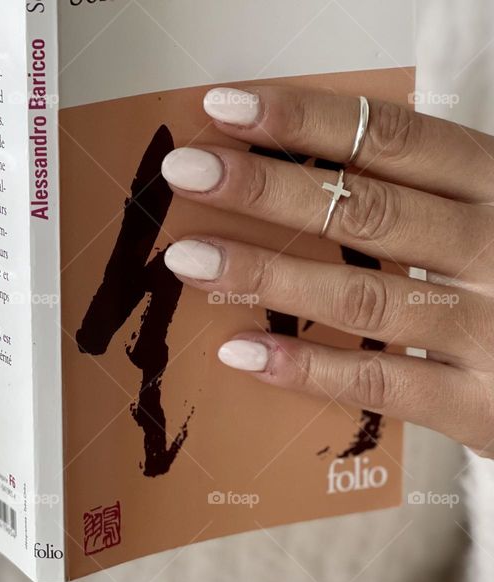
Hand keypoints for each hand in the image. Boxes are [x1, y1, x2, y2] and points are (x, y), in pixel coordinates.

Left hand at [161, 85, 493, 455]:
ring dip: (269, 273)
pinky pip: (380, 380)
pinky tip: (239, 351)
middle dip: (269, 188)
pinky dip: (305, 367)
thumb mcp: (490, 212)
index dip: (306, 121)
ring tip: (190, 258)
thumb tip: (292, 161)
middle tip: (187, 172)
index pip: (394, 139)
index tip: (226, 107)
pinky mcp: (484, 404)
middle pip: (369, 209)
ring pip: (364, 294)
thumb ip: (419, 189)